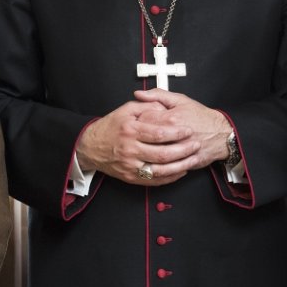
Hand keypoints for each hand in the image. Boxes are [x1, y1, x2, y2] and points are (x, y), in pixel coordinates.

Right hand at [75, 98, 198, 185]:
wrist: (90, 147)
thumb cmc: (110, 127)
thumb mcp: (125, 110)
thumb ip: (146, 106)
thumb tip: (163, 107)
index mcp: (130, 130)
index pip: (158, 133)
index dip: (176, 133)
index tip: (188, 130)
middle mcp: (130, 149)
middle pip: (162, 154)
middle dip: (183, 150)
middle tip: (196, 144)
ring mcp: (130, 166)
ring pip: (160, 170)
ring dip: (180, 165)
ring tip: (192, 158)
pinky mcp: (130, 177)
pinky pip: (154, 180)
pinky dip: (170, 177)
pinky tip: (181, 170)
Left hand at [133, 88, 231, 171]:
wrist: (221, 134)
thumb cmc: (201, 117)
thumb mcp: (180, 100)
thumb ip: (157, 95)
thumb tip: (139, 94)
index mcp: (170, 118)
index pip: (143, 120)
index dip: (137, 120)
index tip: (138, 121)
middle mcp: (174, 136)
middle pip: (146, 139)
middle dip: (140, 138)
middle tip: (140, 136)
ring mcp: (179, 151)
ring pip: (154, 156)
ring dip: (147, 154)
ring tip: (146, 149)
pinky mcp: (184, 162)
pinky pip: (166, 168)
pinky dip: (158, 166)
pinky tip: (155, 162)